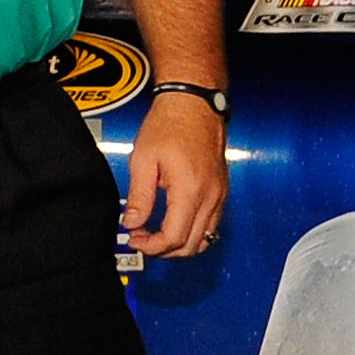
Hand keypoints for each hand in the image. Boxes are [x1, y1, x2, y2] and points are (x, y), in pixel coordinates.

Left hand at [123, 88, 228, 259]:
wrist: (194, 103)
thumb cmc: (171, 124)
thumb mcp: (144, 160)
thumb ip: (139, 196)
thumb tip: (132, 223)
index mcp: (190, 190)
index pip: (174, 238)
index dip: (152, 246)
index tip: (135, 239)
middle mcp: (210, 196)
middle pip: (192, 246)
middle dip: (165, 250)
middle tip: (143, 239)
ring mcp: (219, 195)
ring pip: (206, 239)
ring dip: (181, 245)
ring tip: (157, 235)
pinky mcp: (221, 191)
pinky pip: (212, 225)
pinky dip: (194, 233)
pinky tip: (175, 222)